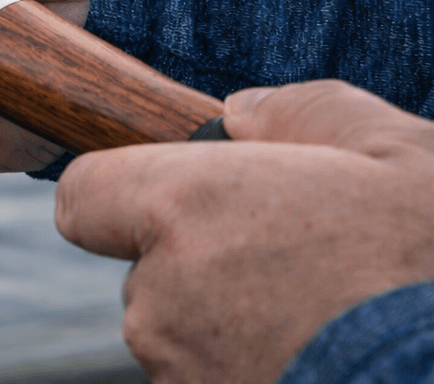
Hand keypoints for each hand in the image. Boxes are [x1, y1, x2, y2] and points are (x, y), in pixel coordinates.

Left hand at [56, 81, 433, 383]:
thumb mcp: (389, 147)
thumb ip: (293, 114)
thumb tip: (242, 117)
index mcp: (185, 207)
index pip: (82, 197)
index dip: (122, 195)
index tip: (173, 202)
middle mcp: (162, 299)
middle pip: (143, 274)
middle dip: (200, 268)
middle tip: (293, 266)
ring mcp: (184, 374)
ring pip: (181, 339)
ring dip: (229, 327)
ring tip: (321, 320)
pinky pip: (212, 379)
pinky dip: (252, 369)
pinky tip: (321, 361)